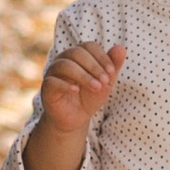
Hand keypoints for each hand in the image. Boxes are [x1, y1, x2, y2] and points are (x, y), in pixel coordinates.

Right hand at [22, 37, 123, 169]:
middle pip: (78, 52)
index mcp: (79, 57)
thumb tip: (122, 48)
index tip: (111, 74)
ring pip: (66, 63)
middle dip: (95, 66)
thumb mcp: (105, 85)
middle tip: (107, 83)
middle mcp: (64, 62)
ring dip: (84, 75)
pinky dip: (67, 84)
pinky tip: (79, 93)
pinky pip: (53, 80)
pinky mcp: (47, 89)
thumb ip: (113, 66)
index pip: (89, 45)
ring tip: (98, 89)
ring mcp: (53, 74)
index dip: (102, 57)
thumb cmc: (88, 101)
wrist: (73, 123)